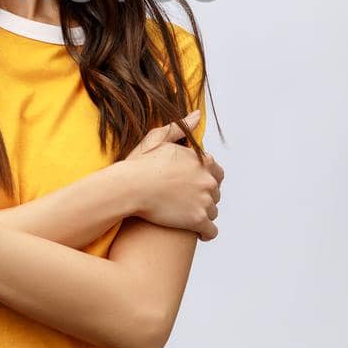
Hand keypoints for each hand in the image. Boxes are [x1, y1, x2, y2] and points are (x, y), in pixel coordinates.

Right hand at [123, 110, 223, 240]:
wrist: (130, 187)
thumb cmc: (139, 164)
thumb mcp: (158, 138)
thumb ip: (181, 128)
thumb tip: (198, 114)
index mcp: (202, 160)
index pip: (217, 172)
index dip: (205, 179)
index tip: (193, 185)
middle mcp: (208, 179)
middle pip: (215, 193)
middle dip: (204, 197)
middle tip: (186, 202)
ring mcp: (205, 200)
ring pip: (213, 211)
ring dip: (203, 214)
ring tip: (187, 217)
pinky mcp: (198, 219)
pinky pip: (211, 231)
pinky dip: (207, 233)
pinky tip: (198, 233)